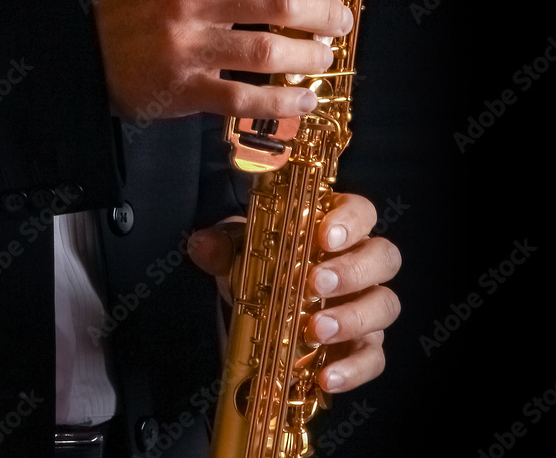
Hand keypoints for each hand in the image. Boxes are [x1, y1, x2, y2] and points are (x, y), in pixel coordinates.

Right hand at [91, 0, 352, 120]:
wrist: (78, 42)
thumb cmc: (135, 1)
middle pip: (279, 0)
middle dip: (324, 13)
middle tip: (341, 21)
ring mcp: (186, 43)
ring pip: (269, 49)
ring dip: (310, 56)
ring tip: (324, 58)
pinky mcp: (182, 87)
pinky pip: (246, 97)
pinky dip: (283, 101)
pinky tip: (304, 101)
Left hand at [187, 193, 400, 393]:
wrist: (259, 310)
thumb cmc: (262, 268)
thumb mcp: (239, 252)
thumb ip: (224, 246)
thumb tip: (201, 244)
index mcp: (336, 228)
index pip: (361, 211)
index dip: (350, 220)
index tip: (325, 235)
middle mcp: (361, 262)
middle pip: (383, 257)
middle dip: (353, 270)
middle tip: (317, 283)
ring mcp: (366, 304)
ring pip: (385, 305)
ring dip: (352, 318)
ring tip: (315, 330)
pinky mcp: (364, 346)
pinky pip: (373, 357)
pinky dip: (353, 368)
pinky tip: (326, 376)